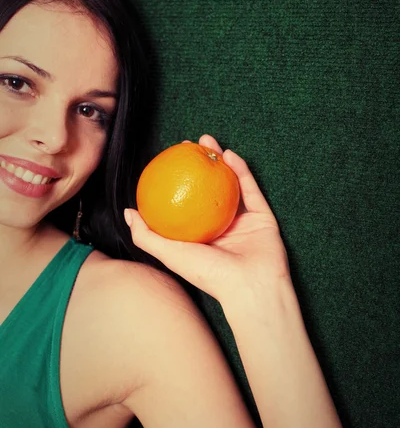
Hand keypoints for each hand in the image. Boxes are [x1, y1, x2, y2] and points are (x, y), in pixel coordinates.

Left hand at [124, 134, 290, 308]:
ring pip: (231, 182)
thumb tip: (129, 212)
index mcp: (200, 233)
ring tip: (208, 141)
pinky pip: (251, 189)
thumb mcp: (170, 254)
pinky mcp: (263, 216)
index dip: (176, 178)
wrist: (250, 287)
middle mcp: (221, 224)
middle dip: (197, 162)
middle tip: (187, 144)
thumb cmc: (208, 273)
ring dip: (221, 158)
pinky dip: (241, 171)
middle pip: (208, 186)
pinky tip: (230, 155)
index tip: (167, 159)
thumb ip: (146, 235)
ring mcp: (243, 219)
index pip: (185, 200)